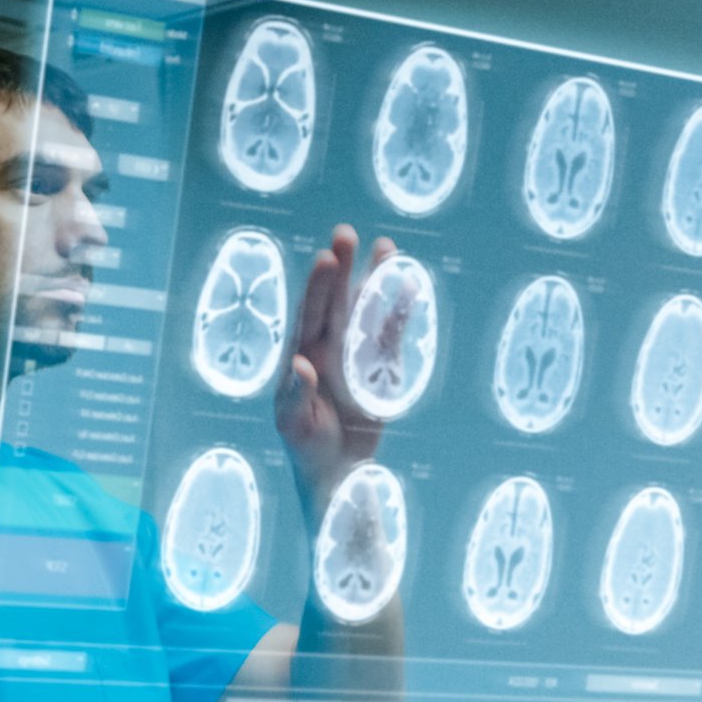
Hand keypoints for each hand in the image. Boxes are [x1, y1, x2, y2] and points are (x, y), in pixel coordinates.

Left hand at [274, 224, 391, 498]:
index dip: (316, 287)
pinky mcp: (380, 364)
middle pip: (335, 300)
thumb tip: (301, 364)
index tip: (325, 259)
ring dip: (374, 279)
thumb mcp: (293, 425)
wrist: (338, 468)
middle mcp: (326, 345)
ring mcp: (354, 351)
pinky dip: (400, 310)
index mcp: (300, 354)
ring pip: (366, 308)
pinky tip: (409, 284)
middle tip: (346, 233)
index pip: (308, 314)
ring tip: (386, 246)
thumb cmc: (305, 447)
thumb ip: (296, 394)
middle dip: (342, 267)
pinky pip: (392, 332)